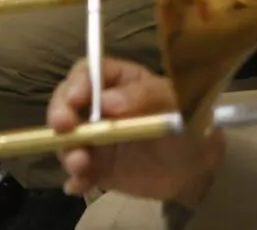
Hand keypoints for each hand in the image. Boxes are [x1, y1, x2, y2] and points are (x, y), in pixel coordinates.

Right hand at [50, 57, 225, 201]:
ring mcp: (96, 137)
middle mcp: (101, 106)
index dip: (78, 82)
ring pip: (67, 138)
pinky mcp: (96, 166)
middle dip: (59, 112)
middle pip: (67, 101)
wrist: (197, 167)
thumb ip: (146, 96)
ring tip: (82, 164)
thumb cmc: (190, 123)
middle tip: (64, 127)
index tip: (77, 99)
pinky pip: (77, 171)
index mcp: (122, 81)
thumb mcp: (178, 103)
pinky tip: (82, 184)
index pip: (90, 71)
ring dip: (67, 150)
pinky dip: (75, 178)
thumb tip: (106, 100)